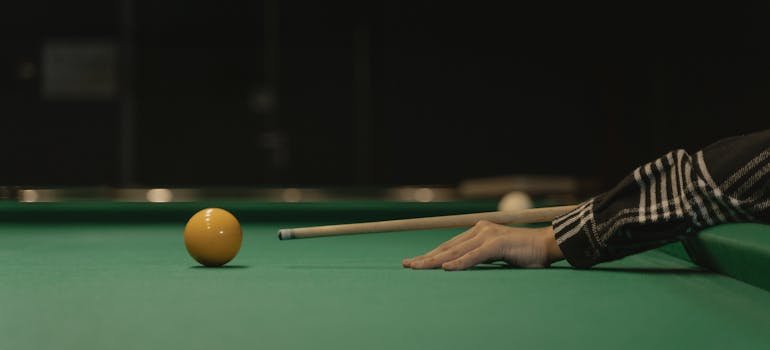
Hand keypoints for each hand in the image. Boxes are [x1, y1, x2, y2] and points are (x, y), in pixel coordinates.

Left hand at [402, 221, 563, 270]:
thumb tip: (461, 266)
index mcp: (479, 231)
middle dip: (426, 257)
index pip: (450, 245)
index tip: (415, 262)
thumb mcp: (497, 254)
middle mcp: (480, 230)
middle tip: (408, 265)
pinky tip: (446, 269)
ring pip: (456, 251)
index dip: (431, 254)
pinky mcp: (497, 244)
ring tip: (419, 267)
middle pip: (448, 247)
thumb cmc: (524, 253)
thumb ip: (480, 256)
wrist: (547, 245)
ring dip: (435, 261)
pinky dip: (459, 263)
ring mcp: (487, 235)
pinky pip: (474, 256)